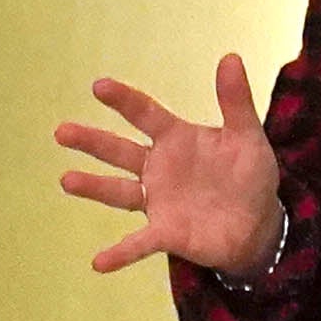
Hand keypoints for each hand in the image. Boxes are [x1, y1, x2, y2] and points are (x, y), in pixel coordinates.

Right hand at [54, 58, 286, 278]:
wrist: (258, 223)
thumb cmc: (249, 176)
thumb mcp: (247, 136)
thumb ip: (235, 101)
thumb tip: (229, 57)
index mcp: (176, 140)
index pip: (145, 114)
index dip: (123, 100)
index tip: (99, 86)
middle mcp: (159, 168)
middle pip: (119, 151)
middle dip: (91, 141)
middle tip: (61, 131)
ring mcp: (158, 201)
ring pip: (119, 192)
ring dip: (93, 186)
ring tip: (66, 180)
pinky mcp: (165, 233)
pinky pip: (138, 244)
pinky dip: (119, 254)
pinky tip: (98, 263)